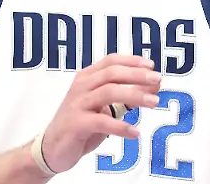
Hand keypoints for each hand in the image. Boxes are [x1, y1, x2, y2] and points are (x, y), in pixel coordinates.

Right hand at [40, 53, 161, 172]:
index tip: (151, 66)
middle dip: (137, 75)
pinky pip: (101, 122)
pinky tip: (134, 132)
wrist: (52, 148)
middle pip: (112, 73)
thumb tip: (153, 85)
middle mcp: (81, 87)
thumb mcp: (105, 107)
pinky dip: (120, 126)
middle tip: (157, 80)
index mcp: (87, 78)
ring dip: (134, 95)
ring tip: (153, 102)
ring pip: (108, 92)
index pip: (111, 61)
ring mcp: (77, 104)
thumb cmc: (80, 124)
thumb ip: (127, 95)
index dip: (132, 61)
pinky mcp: (76, 124)